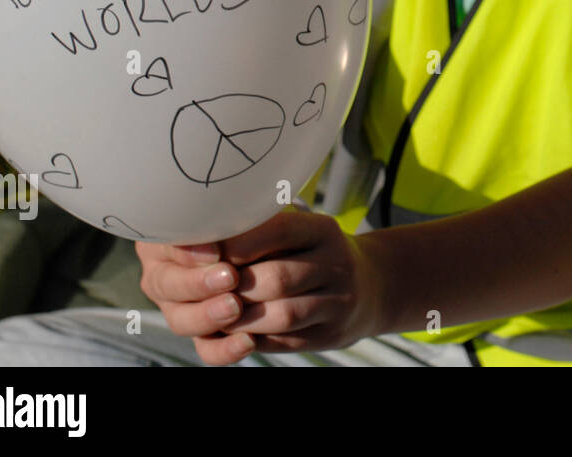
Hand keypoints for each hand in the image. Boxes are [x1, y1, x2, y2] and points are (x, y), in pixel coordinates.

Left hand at [136, 210, 381, 365]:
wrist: (368, 286)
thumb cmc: (313, 253)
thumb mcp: (299, 229)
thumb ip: (260, 230)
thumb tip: (203, 235)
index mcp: (323, 230)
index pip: (277, 231)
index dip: (237, 244)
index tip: (209, 250)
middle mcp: (337, 263)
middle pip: (276, 278)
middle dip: (234, 288)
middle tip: (206, 289)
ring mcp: (338, 302)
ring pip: (282, 316)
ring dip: (241, 318)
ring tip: (217, 313)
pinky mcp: (331, 334)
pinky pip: (286, 341)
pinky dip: (255, 338)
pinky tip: (236, 331)